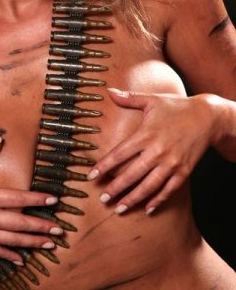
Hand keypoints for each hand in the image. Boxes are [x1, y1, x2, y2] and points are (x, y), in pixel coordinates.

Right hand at [0, 137, 61, 263]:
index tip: (53, 200)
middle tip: (60, 229)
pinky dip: (10, 255)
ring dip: (32, 242)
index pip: (17, 198)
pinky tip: (22, 259)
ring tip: (49, 244)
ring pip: (12, 239)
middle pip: (19, 223)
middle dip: (41, 226)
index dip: (36, 199)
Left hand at [87, 88, 217, 214]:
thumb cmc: (176, 107)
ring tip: (119, 208)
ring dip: (133, 198)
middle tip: (102, 198)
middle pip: (132, 174)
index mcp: (147, 134)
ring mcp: (172, 163)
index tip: (91, 175)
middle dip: (116, 188)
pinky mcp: (184, 171)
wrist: (207, 117)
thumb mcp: (152, 100)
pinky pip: (169, 190)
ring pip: (149, 186)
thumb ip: (129, 98)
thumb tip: (109, 91)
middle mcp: (158, 151)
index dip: (105, 166)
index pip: (120, 153)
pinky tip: (147, 209)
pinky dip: (158, 200)